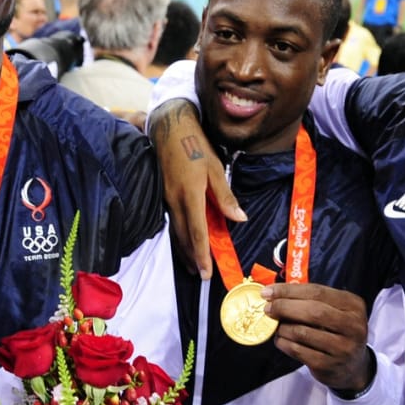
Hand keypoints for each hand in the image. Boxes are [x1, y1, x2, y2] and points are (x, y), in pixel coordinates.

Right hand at [147, 98, 242, 278]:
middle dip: (192, 258)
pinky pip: (173, 221)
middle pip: (184, 237)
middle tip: (201, 275)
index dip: (202, 254)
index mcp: (190, 194)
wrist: (169, 128)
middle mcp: (175, 200)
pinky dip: (180, 236)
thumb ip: (225, 196)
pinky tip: (185, 242)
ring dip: (184, 250)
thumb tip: (239, 218)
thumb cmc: (196, 145)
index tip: (206, 271)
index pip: (197, 232)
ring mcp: (167, 199)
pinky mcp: (165, 195)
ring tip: (192, 265)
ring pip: (176, 231)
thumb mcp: (215, 168)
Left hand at [263, 283, 373, 390]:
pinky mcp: (328, 365)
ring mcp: (342, 348)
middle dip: (284, 307)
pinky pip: (298, 351)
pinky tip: (281, 339)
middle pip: (313, 311)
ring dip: (283, 327)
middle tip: (268, 308)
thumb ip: (310, 300)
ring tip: (276, 326)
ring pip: (303, 332)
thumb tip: (275, 293)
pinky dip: (284, 343)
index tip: (268, 291)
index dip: (289, 290)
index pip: (317, 292)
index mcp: (353, 305)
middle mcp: (353, 326)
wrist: (353, 367)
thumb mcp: (334, 311)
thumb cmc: (337, 332)